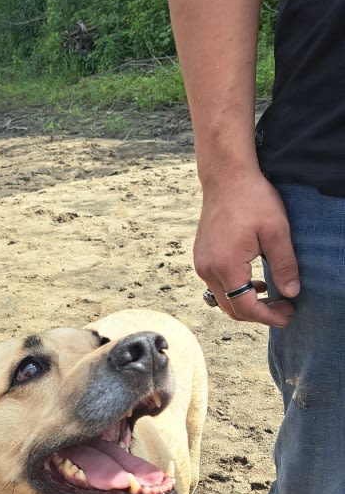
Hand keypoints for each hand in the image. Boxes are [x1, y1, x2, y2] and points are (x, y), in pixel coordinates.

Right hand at [195, 169, 299, 326]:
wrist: (225, 177)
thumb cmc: (252, 199)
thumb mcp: (277, 231)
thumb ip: (284, 265)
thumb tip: (292, 293)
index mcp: (226, 266)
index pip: (246, 307)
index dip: (268, 316)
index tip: (288, 315)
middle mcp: (208, 270)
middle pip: (231, 308)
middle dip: (259, 314)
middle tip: (284, 308)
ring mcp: (201, 264)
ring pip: (223, 299)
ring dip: (247, 303)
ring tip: (271, 295)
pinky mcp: (201, 258)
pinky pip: (217, 285)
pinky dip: (236, 291)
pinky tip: (254, 281)